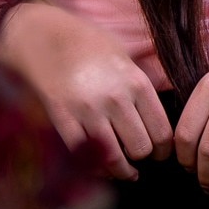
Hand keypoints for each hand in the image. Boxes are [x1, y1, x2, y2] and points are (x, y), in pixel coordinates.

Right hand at [0, 1, 173, 179]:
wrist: (44, 38)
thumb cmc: (88, 44)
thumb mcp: (124, 56)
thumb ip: (142, 85)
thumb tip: (160, 118)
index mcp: (136, 82)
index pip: (162, 131)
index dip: (164, 149)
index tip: (160, 152)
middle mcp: (116, 99)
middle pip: (141, 149)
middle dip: (143, 157)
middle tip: (140, 157)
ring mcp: (88, 112)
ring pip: (115, 159)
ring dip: (122, 170)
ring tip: (125, 171)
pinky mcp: (64, 121)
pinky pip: (85, 157)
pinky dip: (96, 169)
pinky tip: (101, 167)